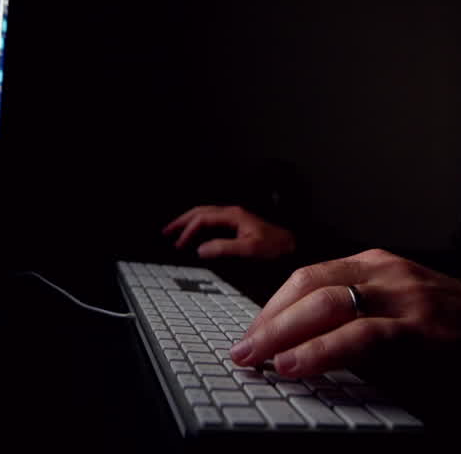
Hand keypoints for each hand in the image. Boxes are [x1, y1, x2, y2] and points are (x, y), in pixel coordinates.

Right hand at [161, 205, 295, 259]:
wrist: (294, 246)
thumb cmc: (277, 247)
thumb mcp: (250, 249)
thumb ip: (224, 248)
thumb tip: (201, 249)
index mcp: (233, 215)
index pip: (202, 219)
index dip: (187, 231)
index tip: (179, 245)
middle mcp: (233, 214)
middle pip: (200, 212)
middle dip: (181, 222)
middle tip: (166, 232)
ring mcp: (235, 218)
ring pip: (205, 215)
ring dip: (189, 223)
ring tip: (176, 233)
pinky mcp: (238, 226)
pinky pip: (212, 222)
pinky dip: (199, 227)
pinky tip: (197, 236)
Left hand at [228, 249, 460, 377]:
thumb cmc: (452, 322)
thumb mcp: (397, 304)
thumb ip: (355, 312)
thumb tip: (300, 340)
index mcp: (374, 263)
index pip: (307, 276)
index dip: (272, 306)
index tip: (250, 333)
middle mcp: (384, 270)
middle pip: (308, 285)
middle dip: (268, 319)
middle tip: (241, 349)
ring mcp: (403, 294)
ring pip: (328, 304)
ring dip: (284, 333)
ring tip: (258, 358)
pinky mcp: (420, 326)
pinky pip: (360, 335)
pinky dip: (322, 350)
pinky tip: (297, 364)